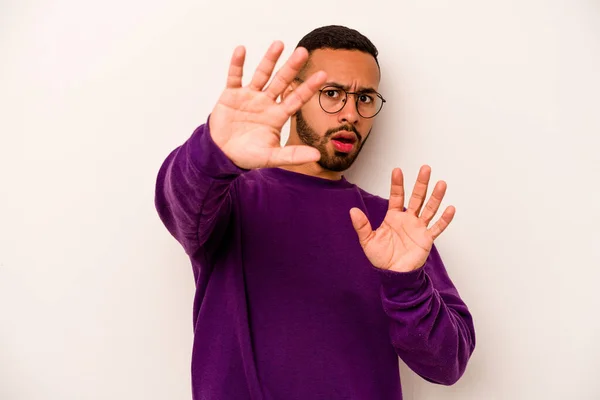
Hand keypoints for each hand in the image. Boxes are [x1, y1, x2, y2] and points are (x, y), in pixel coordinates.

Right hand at [209, 41, 326, 169]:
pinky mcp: (231, 94)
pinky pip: (234, 76)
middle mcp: (266, 102)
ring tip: (279, 44)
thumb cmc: (247, 156)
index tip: (322, 75)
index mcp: (277, 115)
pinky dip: (237, 64)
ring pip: (261, 74)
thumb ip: (293, 156)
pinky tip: (241, 50)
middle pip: (281, 81)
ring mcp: (249, 96)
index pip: (296, 98)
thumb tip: (317, 156)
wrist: (221, 154)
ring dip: (269, 60)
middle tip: (303, 52)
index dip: (309, 87)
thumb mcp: (271, 157)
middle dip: (292, 67)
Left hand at [350, 166, 455, 272]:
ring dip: (436, 197)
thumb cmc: (381, 258)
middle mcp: (408, 219)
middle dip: (421, 183)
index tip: (397, 170)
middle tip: (425, 168)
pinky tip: (450, 208)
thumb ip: (362, 226)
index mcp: (394, 217)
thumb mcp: (367, 240)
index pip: (397, 196)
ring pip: (429, 209)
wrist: (393, 274)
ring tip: (441, 184)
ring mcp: (419, 228)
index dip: (397, 184)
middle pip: (417, 197)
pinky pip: (437, 227)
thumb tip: (353, 211)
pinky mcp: (426, 239)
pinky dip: (444, 219)